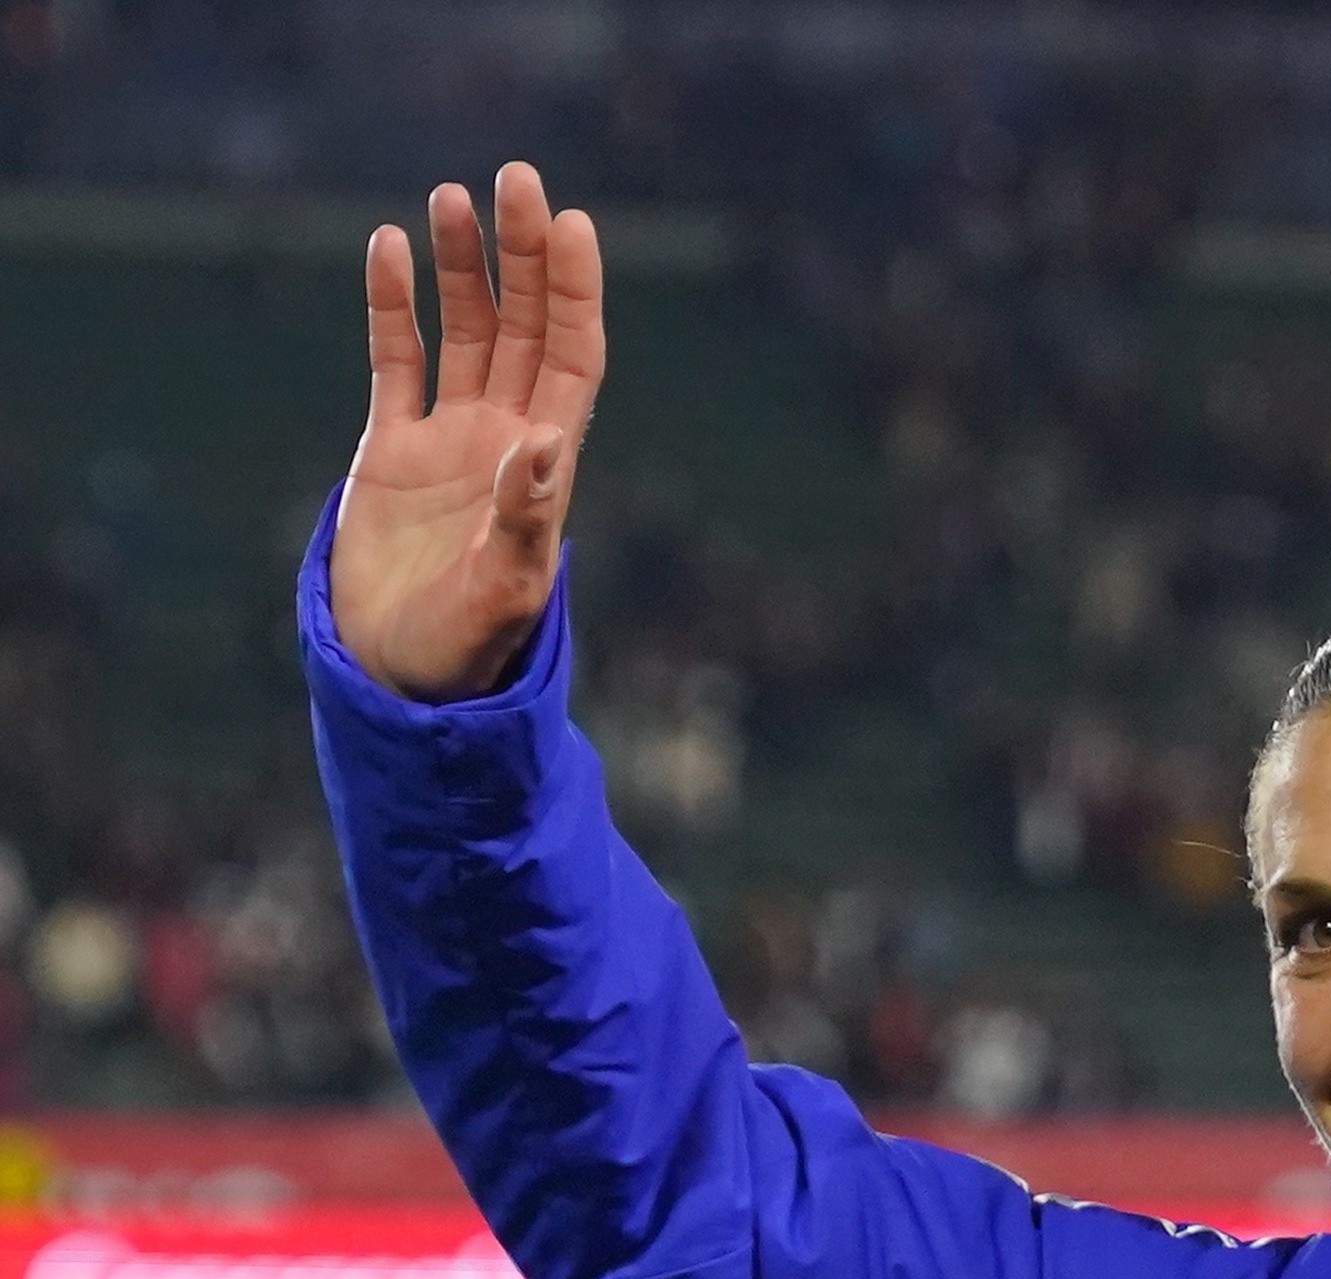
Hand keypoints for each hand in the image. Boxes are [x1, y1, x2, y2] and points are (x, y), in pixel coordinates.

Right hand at [329, 163, 605, 702]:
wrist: (401, 682)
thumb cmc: (467, 652)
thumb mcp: (505, 590)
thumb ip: (527, 520)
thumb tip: (546, 444)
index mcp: (545, 470)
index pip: (571, 361)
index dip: (575, 295)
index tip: (574, 226)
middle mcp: (504, 443)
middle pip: (523, 328)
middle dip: (524, 257)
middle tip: (516, 179)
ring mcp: (449, 443)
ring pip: (464, 332)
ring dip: (463, 266)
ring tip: (451, 196)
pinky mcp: (392, 452)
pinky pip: (397, 361)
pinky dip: (392, 304)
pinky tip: (389, 247)